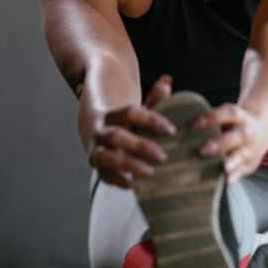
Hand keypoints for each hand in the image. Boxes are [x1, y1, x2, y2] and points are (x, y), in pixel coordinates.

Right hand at [87, 74, 176, 188]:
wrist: (96, 126)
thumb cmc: (126, 119)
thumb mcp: (139, 107)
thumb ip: (154, 97)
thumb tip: (167, 81)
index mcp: (113, 113)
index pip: (131, 113)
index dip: (151, 120)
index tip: (171, 130)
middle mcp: (101, 131)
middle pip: (115, 136)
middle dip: (139, 146)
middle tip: (164, 156)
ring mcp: (96, 149)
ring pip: (105, 157)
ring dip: (127, 165)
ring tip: (150, 172)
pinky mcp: (96, 165)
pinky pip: (104, 175)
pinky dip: (119, 181)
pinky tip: (137, 186)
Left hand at [190, 103, 267, 183]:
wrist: (261, 131)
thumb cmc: (231, 124)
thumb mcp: (226, 116)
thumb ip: (208, 119)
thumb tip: (176, 126)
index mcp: (239, 117)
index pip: (228, 114)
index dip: (211, 118)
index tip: (192, 125)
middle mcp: (247, 132)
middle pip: (237, 136)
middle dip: (221, 143)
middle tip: (202, 150)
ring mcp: (250, 149)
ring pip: (243, 154)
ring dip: (233, 161)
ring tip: (224, 168)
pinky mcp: (250, 164)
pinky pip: (243, 170)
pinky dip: (236, 176)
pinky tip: (227, 181)